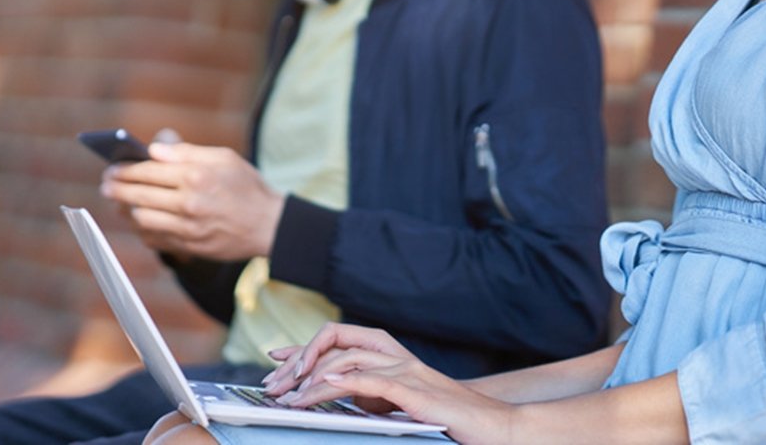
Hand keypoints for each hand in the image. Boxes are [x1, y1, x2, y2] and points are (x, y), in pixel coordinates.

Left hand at [100, 129, 284, 260]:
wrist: (268, 225)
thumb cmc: (247, 186)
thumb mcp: (225, 158)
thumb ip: (187, 152)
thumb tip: (154, 149)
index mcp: (197, 176)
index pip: (148, 171)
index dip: (125, 169)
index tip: (112, 168)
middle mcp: (189, 203)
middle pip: (139, 195)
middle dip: (117, 188)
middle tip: (106, 184)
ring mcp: (187, 228)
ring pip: (141, 219)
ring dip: (126, 209)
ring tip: (121, 201)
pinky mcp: (188, 247)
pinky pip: (154, 239)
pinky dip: (142, 229)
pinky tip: (140, 220)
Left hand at [262, 325, 516, 444]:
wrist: (492, 428)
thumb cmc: (446, 419)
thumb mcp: (399, 406)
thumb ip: (370, 396)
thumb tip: (332, 396)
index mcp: (392, 357)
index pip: (340, 338)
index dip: (305, 347)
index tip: (276, 361)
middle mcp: (398, 357)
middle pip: (339, 342)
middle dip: (300, 362)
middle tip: (273, 388)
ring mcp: (409, 371)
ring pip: (351, 359)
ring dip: (314, 377)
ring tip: (289, 397)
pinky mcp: (418, 393)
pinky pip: (377, 380)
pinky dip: (349, 380)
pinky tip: (327, 387)